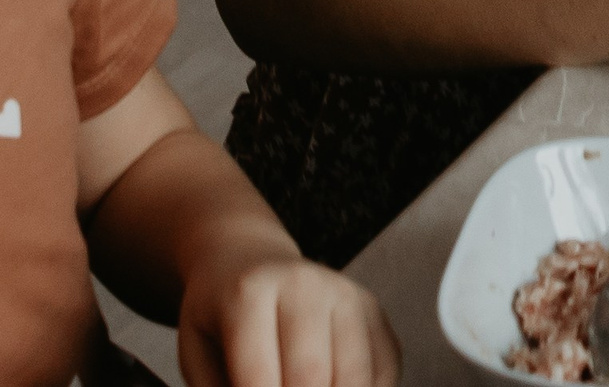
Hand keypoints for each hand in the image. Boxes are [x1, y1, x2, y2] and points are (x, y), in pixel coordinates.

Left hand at [176, 241, 398, 386]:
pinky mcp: (374, 309)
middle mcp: (307, 286)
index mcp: (250, 293)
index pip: (258, 377)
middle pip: (312, 377)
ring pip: (355, 377)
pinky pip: (385, 368)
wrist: (250, 260)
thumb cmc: (219, 315)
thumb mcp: (195, 352)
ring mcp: (348, 294)